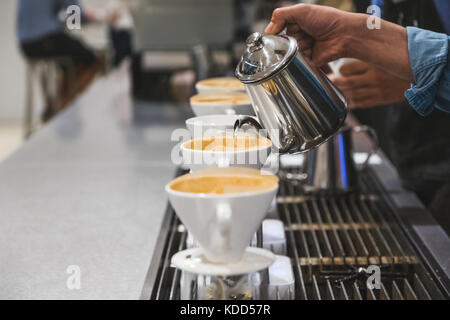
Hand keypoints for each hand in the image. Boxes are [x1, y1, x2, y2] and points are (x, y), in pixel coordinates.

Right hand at [265, 4, 412, 80]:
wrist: (345, 35)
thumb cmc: (328, 20)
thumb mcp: (302, 10)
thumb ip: (281, 15)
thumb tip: (267, 30)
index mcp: (297, 22)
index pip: (279, 28)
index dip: (280, 30)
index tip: (284, 30)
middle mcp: (300, 35)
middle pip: (284, 41)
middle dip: (291, 39)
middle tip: (304, 33)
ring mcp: (304, 48)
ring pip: (291, 53)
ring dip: (298, 48)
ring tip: (311, 42)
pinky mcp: (309, 60)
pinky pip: (298, 63)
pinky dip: (301, 59)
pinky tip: (310, 51)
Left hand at [330, 60, 409, 107]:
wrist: (421, 75)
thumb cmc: (400, 62)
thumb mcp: (383, 52)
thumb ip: (366, 52)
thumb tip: (347, 57)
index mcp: (374, 64)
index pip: (347, 68)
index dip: (338, 70)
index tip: (333, 70)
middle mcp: (374, 78)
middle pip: (347, 82)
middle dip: (336, 83)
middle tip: (329, 81)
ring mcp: (377, 91)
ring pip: (352, 94)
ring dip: (341, 93)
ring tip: (333, 90)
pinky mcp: (380, 99)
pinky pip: (361, 103)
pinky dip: (351, 103)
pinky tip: (344, 101)